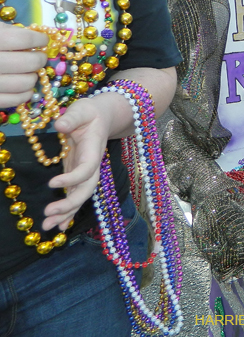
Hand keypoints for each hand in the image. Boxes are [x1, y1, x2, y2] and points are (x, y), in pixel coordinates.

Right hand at [0, 24, 48, 107]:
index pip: (23, 38)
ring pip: (23, 83)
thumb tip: (35, 38)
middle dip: (38, 59)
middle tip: (38, 56)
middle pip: (27, 62)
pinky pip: (13, 100)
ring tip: (30, 72)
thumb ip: (7, 31)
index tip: (42, 40)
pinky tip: (24, 88)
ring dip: (33, 77)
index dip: (38, 39)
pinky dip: (25, 94)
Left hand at [43, 94, 125, 230]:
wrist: (101, 117)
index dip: (73, 178)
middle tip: (49, 214)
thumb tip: (60, 125)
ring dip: (66, 213)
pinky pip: (74, 196)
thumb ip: (72, 117)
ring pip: (80, 197)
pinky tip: (59, 226)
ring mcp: (85, 172)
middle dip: (70, 204)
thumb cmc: (90, 112)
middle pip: (86, 189)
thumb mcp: (82, 109)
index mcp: (94, 150)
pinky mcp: (77, 175)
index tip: (53, 183)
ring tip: (49, 227)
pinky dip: (68, 212)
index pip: (87, 169)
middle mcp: (92, 165)